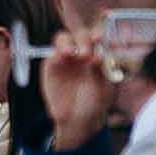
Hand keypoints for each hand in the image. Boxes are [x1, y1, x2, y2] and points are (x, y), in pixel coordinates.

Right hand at [41, 32, 116, 151]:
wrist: (78, 120)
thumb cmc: (95, 103)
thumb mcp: (104, 87)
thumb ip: (101, 69)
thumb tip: (99, 53)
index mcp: (96, 55)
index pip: (96, 38)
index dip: (97, 33)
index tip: (99, 37)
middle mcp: (80, 53)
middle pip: (80, 35)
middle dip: (83, 40)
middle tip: (86, 54)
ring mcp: (65, 59)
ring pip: (63, 39)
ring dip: (68, 42)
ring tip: (72, 53)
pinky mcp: (51, 66)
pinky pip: (52, 54)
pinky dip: (57, 52)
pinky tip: (64, 57)